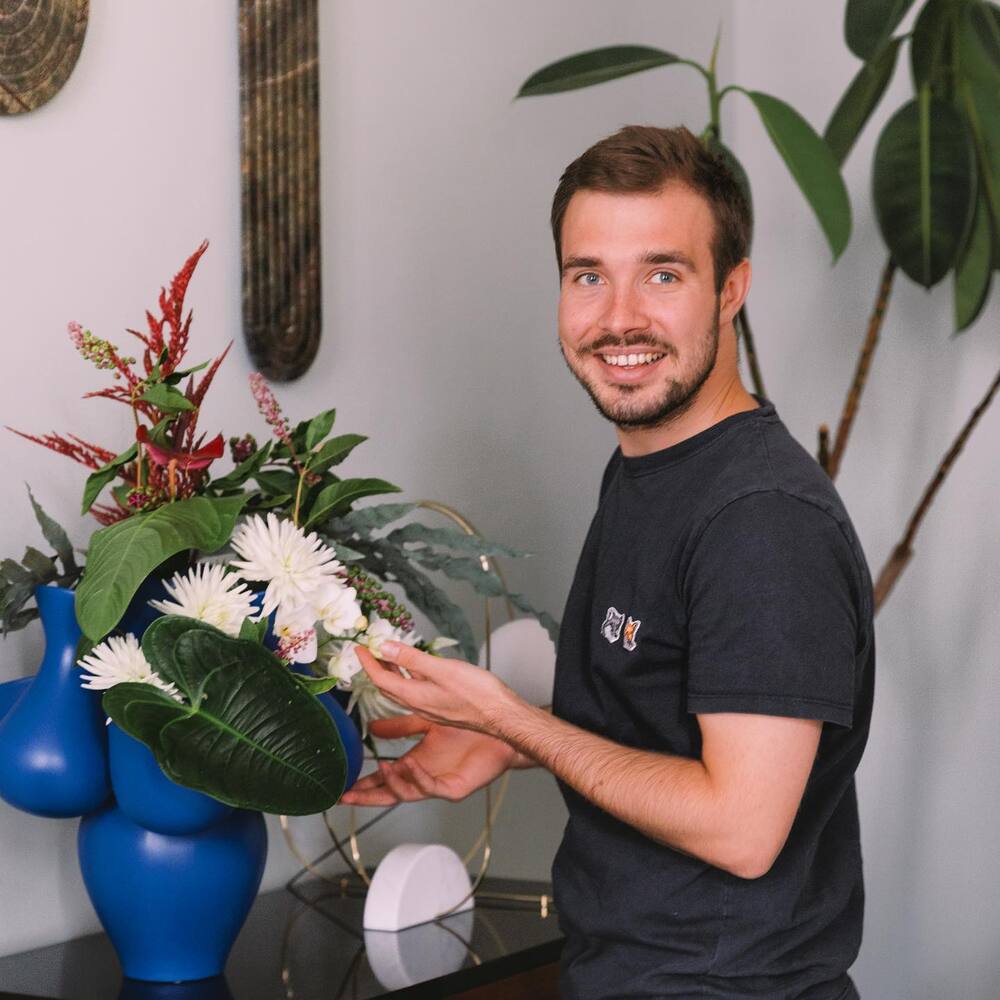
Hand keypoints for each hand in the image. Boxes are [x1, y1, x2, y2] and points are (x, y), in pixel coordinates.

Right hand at [340, 714, 516, 804]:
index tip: (343, 786)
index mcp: (416, 765)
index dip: (365, 785)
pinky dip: (418, 778)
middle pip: (391, 794)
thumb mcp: (425, 723)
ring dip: (393, 783)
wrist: (499, 730)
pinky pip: (432, 787)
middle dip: (369, 797)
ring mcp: (439, 785)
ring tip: (381, 768)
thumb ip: (400, 726)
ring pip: (409, 794)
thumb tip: (372, 728)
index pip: (385, 780)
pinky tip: (408, 764)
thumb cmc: (468, 729)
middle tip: (347, 796)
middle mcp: (424, 778)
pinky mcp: (455, 788)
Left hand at [354, 642, 519, 732]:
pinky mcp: (442, 706)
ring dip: (392, 671)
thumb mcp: (442, 670)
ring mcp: (431, 707)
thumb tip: (385, 647)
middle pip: (388, 686)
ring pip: (402, 689)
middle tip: (369, 650)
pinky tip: (417, 668)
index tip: (358, 647)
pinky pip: (416, 690)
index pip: (381, 678)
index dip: (367, 662)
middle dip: (376, 667)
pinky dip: (409, 677)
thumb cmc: (477, 693)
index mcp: (414, 697)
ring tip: (388, 654)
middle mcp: (419, 705)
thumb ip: (412, 659)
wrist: (501, 715)